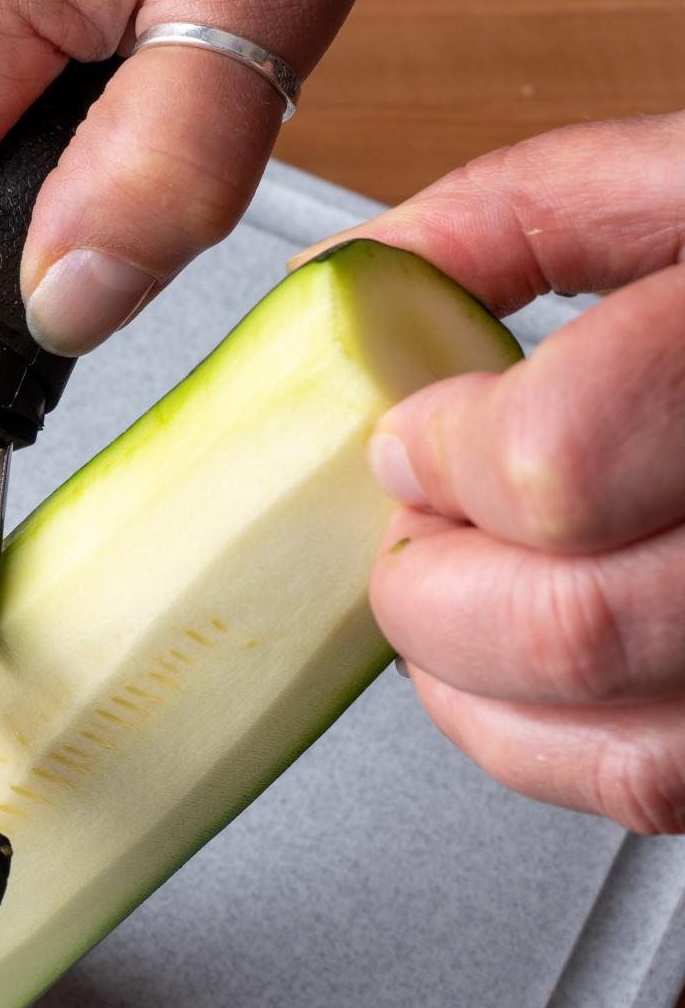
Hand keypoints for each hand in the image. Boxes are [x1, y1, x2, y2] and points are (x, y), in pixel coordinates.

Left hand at [323, 112, 684, 832]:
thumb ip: (528, 216)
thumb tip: (353, 275)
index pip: (555, 459)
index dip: (442, 456)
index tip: (413, 435)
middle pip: (568, 627)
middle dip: (429, 588)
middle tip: (419, 527)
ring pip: (620, 748)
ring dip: (471, 680)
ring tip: (462, 592)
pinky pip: (657, 791)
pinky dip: (542, 745)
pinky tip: (519, 668)